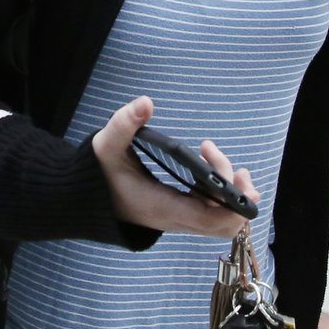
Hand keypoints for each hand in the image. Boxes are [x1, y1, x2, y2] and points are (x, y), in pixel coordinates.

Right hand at [88, 96, 257, 237]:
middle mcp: (175, 219)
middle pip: (224, 225)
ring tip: (237, 171)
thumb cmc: (99, 173)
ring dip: (235, 202)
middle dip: (241, 199)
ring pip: (221, 226)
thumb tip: (145, 103)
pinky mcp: (178, 216)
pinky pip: (211, 219)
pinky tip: (221, 176)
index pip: (212, 218)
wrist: (86, 199)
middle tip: (240, 170)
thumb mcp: (107, 145)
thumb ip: (125, 123)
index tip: (236, 173)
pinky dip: (225, 203)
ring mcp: (178, 221)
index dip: (234, 202)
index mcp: (163, 206)